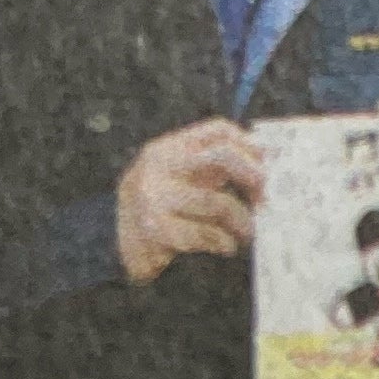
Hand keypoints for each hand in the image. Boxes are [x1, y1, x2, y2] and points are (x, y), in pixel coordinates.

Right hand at [116, 121, 265, 284]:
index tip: (269, 163)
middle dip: (253, 177)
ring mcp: (156, 198)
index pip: (216, 131)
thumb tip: (259, 164)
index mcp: (166, 149)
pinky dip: (224, 243)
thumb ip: (204, 168)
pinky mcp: (158, 230)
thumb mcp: (172, 178)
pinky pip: (206, 234)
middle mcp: (159, 167)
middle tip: (266, 198)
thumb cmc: (152, 212)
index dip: (249, 145)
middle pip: (222, 157)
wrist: (109, 244)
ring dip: (242, 222)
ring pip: (218, 203)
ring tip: (247, 233)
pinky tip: (225, 247)